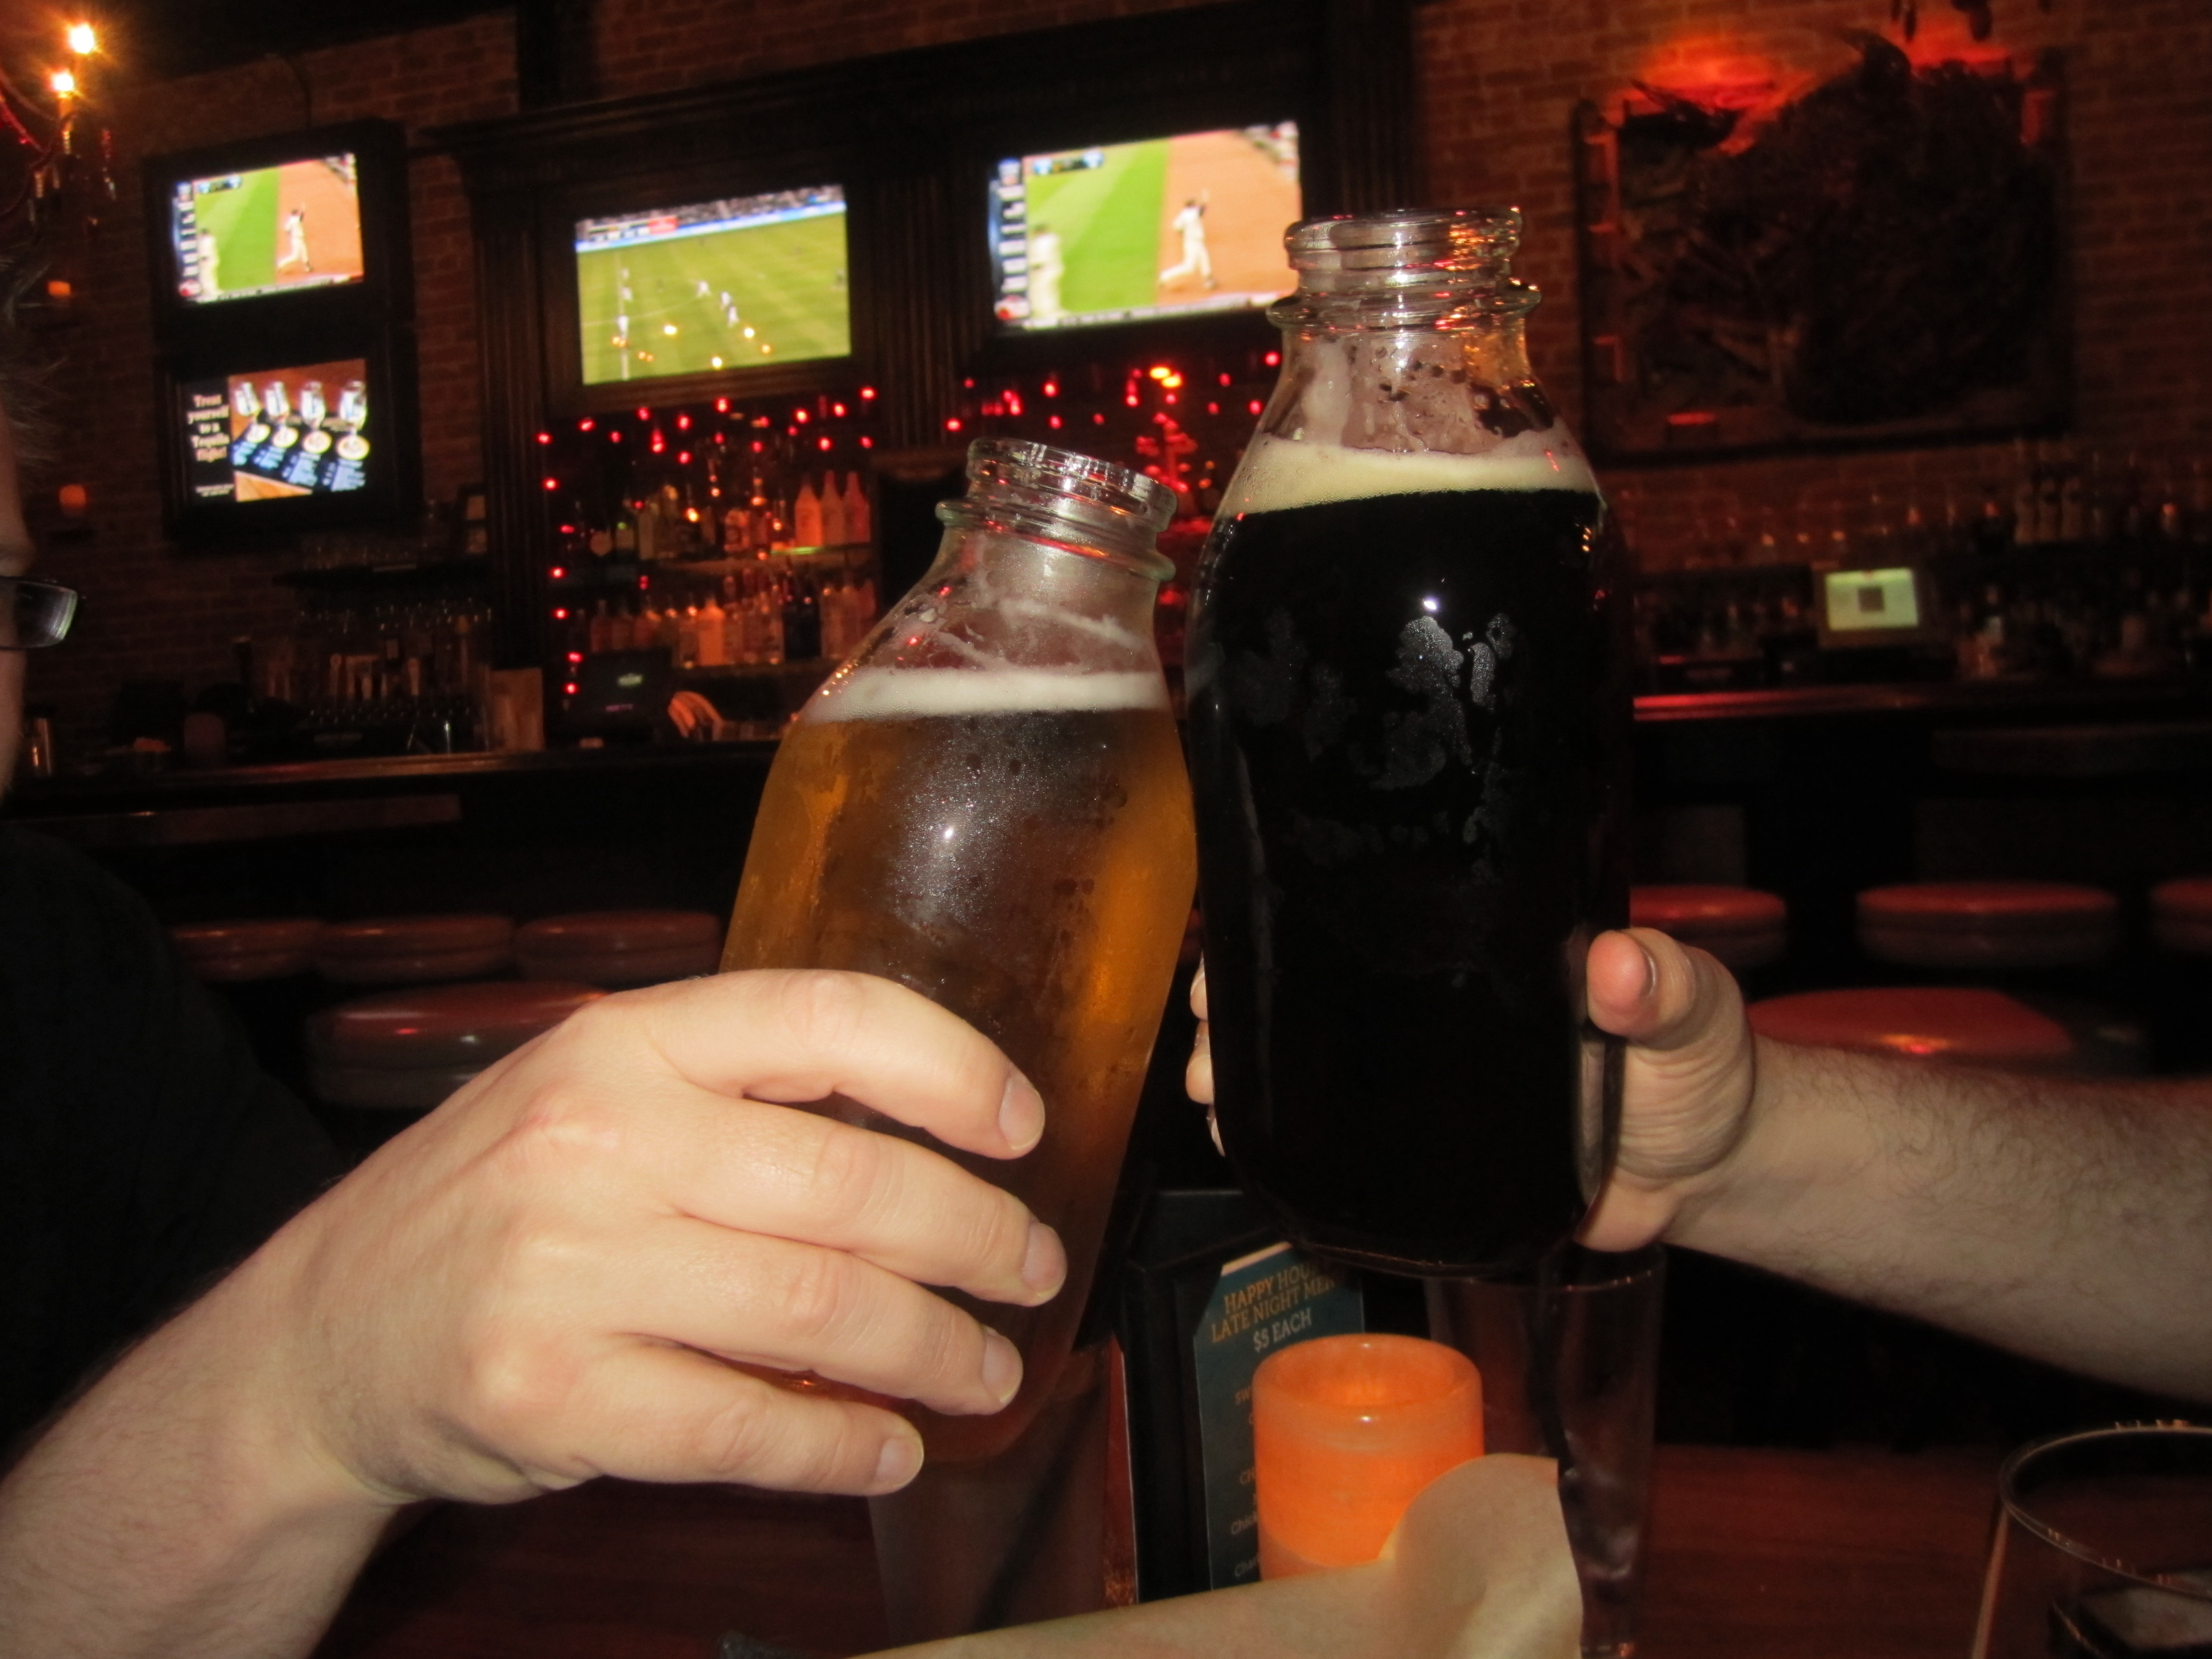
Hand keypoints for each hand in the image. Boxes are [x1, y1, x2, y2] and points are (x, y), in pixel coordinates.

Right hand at [194, 970, 1068, 1509]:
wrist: (318, 1337)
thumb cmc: (491, 1204)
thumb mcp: (590, 1096)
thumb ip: (734, 1097)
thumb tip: (931, 1142)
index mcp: (622, 1045)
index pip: (827, 1018)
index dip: (951, 1068)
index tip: (1023, 1125)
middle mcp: (595, 1140)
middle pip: (850, 1185)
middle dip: (975, 1237)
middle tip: (1032, 1270)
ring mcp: (567, 1270)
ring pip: (815, 1310)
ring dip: (932, 1350)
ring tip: (987, 1368)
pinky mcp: (550, 1395)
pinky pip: (741, 1426)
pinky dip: (837, 1446)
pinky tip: (889, 1447)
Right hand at [1183, 930, 1757, 1251]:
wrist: (1711, 1173)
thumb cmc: (1702, 1068)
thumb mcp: (1692, 1012)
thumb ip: (1666, 988)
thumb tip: (1622, 965)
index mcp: (1482, 952)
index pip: (1371, 917)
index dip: (1293, 916)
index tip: (1239, 926)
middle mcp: (1439, 1012)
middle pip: (1318, 992)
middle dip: (1242, 1000)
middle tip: (1205, 1019)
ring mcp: (1429, 1087)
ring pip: (1317, 1071)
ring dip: (1249, 1076)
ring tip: (1210, 1090)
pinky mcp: (1435, 1160)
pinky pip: (1348, 1150)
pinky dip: (1291, 1149)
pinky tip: (1245, 1149)